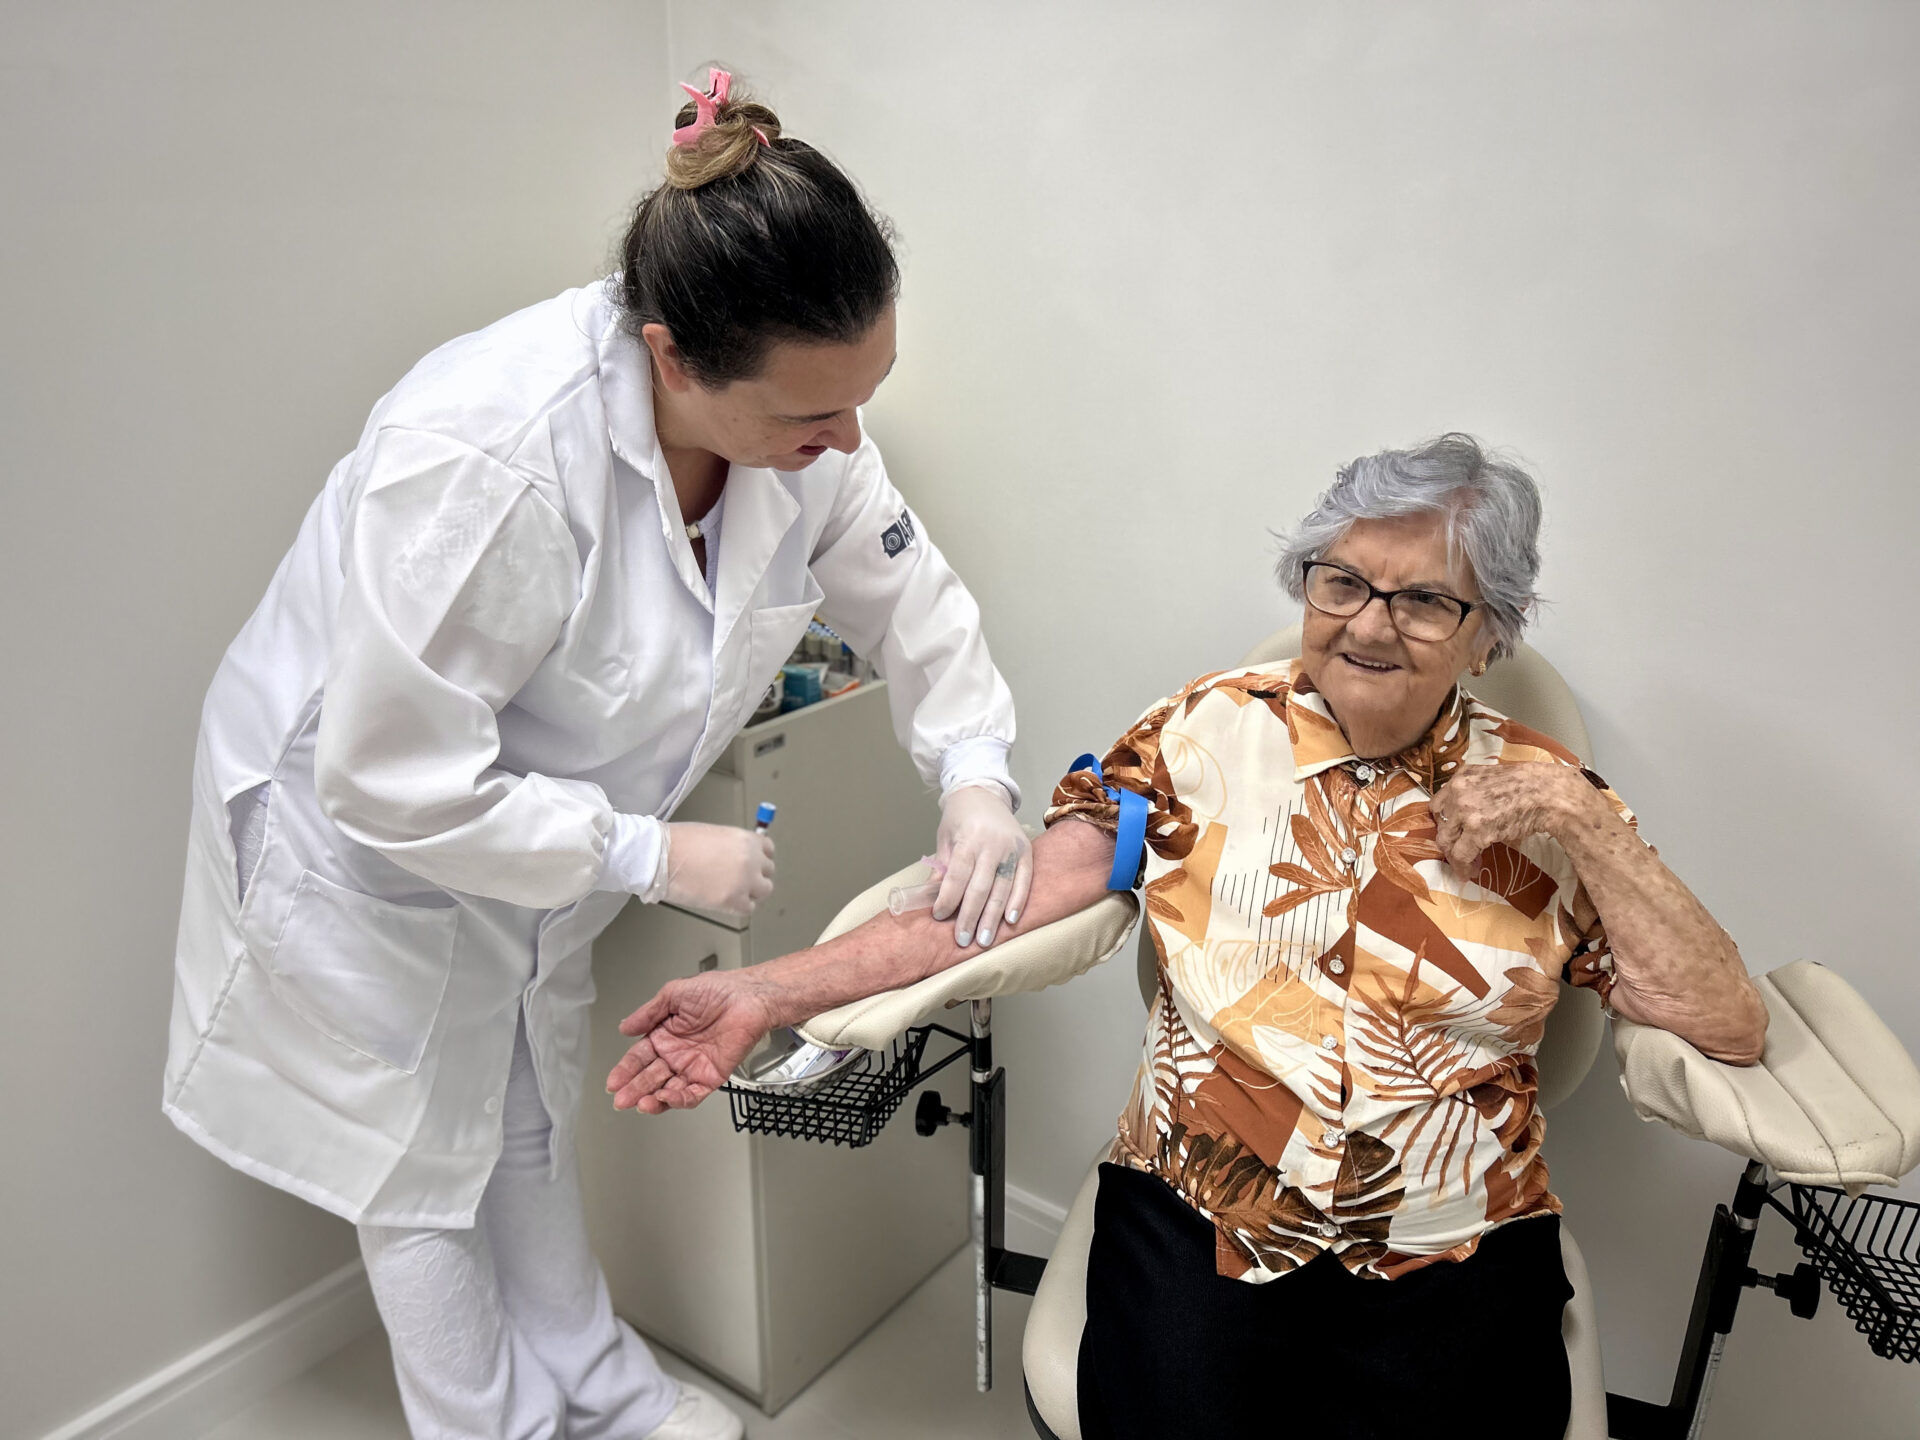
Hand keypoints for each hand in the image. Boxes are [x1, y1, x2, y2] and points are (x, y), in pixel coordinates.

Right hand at [607, 971, 775, 1113]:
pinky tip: (665, 1097)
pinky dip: (678, 1099)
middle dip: (634, 1089)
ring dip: (652, 1098)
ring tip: (641, 1102)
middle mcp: (676, 1053)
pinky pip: (692, 1094)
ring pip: (667, 1089)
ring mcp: (693, 1067)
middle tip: (621, 1099)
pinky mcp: (711, 1077)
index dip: (625, 1070)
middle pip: (650, 1077)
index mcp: (665, 1034)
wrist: (749, 998)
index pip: (639, 1057)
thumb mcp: (674, 994)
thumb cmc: (718, 990)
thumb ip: (648, 1013)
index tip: (613, 1082)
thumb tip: (624, 1027)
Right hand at [660, 822, 775, 916]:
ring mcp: (744, 882)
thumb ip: (733, 846)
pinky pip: (748, 908)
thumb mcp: (714, 834)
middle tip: (739, 879)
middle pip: (768, 871)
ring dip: (751, 892)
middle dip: (755, 875)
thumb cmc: (678, 843)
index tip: (753, 863)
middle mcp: (751, 860)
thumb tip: (737, 857)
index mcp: (746, 840)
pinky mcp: (732, 901)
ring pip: (763, 891)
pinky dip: (739, 906)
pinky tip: (725, 901)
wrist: (661, 857)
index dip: (759, 857)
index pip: (768, 849)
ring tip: (733, 891)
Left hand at [933, 784, 1032, 947]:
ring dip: (993, 917)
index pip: (958, 874)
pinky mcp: (1027, 851)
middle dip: (971, 916)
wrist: (983, 791)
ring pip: (1003, 888)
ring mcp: (1012, 847)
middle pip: (981, 886)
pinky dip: (1018, 902)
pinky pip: (1024, 881)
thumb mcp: (944, 837)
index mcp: (969, 837)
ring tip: (984, 940)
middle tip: (963, 940)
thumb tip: (933, 899)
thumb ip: (942, 868)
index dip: (948, 898)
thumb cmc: (959, 817)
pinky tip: (1010, 921)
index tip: (940, 916)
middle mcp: (993, 843)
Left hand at [1430, 762, 1600, 875]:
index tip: (1454, 832)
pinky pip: (1460, 854)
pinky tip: (1469, 873)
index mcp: (1463, 776)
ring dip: (1454, 856)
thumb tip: (1475, 812)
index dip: (1446, 821)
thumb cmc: (1530, 785)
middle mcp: (1458, 791)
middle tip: (1459, 851)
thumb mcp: (1494, 778)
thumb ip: (1477, 791)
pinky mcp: (1476, 830)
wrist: (1547, 792)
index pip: (1440, 803)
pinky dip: (1462, 867)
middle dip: (1449, 839)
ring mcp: (1465, 811)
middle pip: (1441, 823)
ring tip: (1465, 866)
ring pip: (1447, 840)